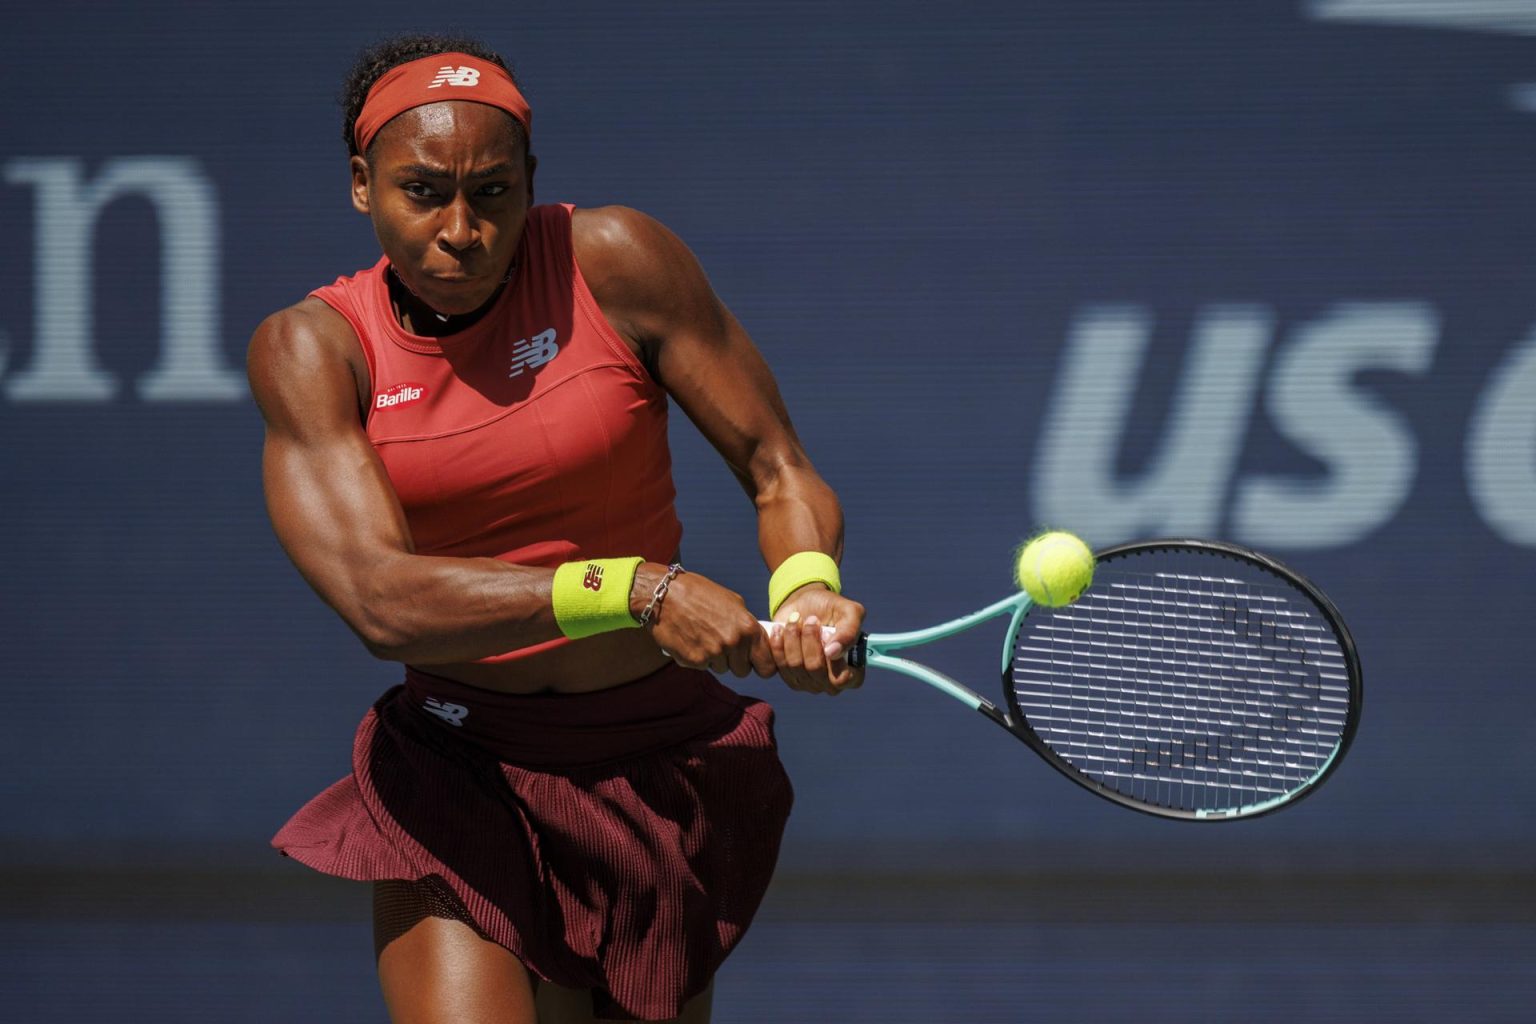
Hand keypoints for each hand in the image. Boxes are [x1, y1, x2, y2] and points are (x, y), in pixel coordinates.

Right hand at [636, 565, 776, 677]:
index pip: (767, 665)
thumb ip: (746, 624)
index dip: (761, 665)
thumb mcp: (732, 602)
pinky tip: (691, 640)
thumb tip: (757, 640)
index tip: (754, 662)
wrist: (665, 595)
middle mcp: (734, 642)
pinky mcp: (695, 660)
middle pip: (743, 671)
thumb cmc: (699, 594)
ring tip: (703, 637)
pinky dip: (698, 658)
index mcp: (748, 628)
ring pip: (722, 669)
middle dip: (735, 662)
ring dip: (715, 659)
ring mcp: (714, 653)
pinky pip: (704, 668)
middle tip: (722, 646)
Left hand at [768, 586, 865, 694]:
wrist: (806, 603)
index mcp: (852, 672)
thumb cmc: (833, 609)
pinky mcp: (788, 675)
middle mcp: (830, 682)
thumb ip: (849, 632)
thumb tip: (833, 652)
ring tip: (796, 619)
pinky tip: (780, 628)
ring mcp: (808, 681)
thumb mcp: (850, 612)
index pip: (842, 679)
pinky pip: (779, 665)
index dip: (833, 659)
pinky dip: (778, 644)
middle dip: (810, 639)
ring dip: (793, 637)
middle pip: (815, 669)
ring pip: (795, 666)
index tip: (827, 634)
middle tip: (811, 619)